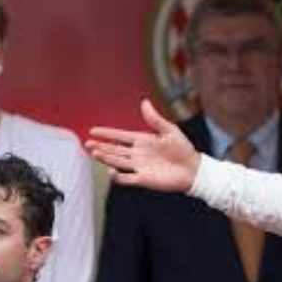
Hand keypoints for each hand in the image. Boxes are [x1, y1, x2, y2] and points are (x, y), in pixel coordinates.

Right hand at [85, 99, 202, 192]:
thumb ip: (155, 119)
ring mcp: (140, 167)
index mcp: (143, 141)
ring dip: (106, 158)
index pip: (120, 136)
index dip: (107, 134)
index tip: (93, 131)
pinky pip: (127, 179)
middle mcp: (138, 154)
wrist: (194, 169)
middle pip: (115, 150)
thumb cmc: (183, 149)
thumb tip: (144, 102)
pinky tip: (111, 171)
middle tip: (87, 144)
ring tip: (94, 153)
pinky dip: (118, 177)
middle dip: (101, 146)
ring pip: (117, 162)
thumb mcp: (170, 130)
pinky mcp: (144, 179)